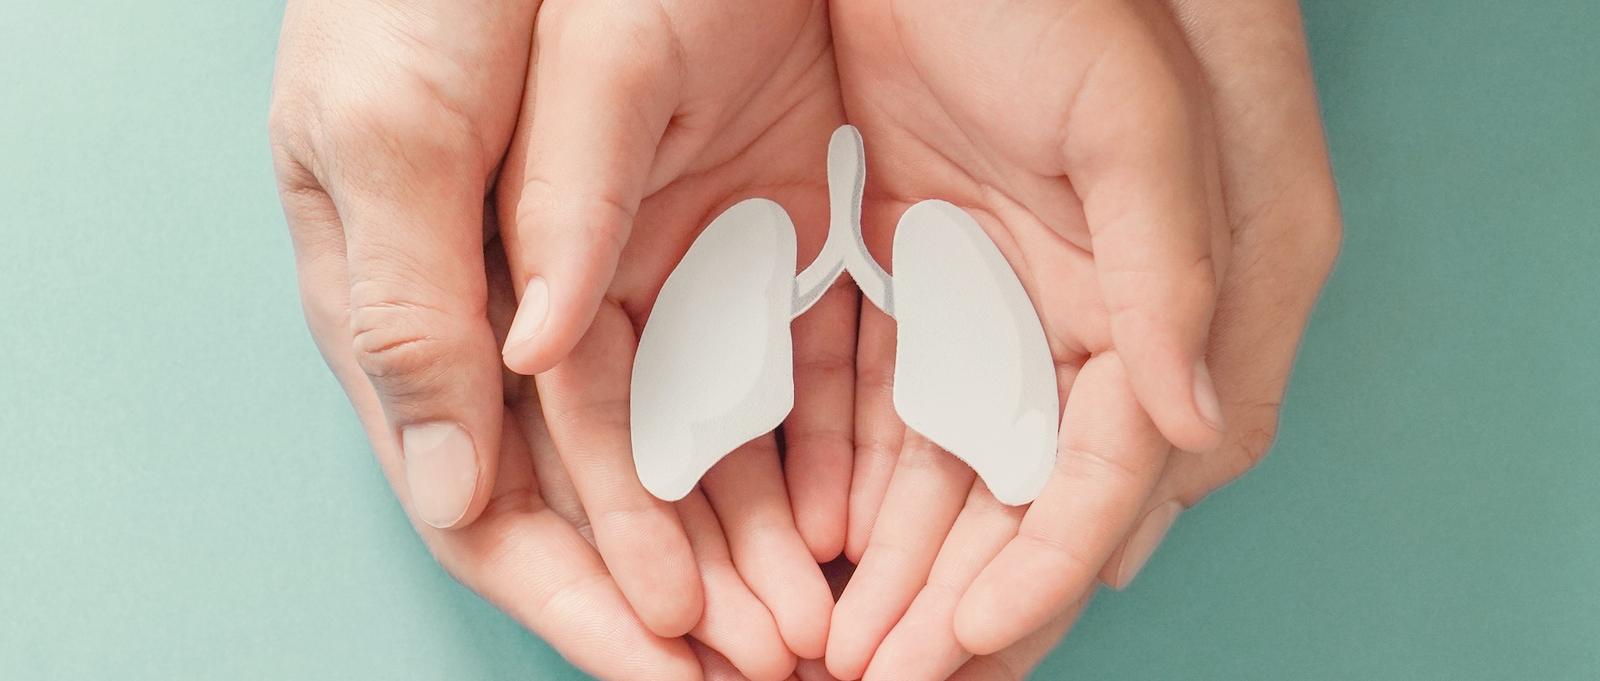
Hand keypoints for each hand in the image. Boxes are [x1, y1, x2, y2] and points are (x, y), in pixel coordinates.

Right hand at [271, 0, 840, 675]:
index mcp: (425, 306)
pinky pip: (772, 350)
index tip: (669, 663)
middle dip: (686, 594)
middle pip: (610, 495)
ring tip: (821, 625)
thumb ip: (419, 297)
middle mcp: (530, 310)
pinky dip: (807, 436)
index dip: (585, 591)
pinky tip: (849, 509)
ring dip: (752, 541)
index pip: (497, 494)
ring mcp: (636, 268)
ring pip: (698, 442)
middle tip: (774, 668)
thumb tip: (460, 472)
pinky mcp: (732, 215)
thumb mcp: (397, 128)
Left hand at [824, 0, 1340, 677]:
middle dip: (959, 600)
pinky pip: (876, 407)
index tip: (969, 642)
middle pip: (1020, 498)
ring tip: (845, 654)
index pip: (1101, 469)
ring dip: (899, 567)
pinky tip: (812, 547)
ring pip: (943, 472)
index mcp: (1149, 299)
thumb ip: (1170, 267)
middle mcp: (1070, 322)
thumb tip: (1191, 423)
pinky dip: (848, 482)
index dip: (1040, 565)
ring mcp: (980, 307)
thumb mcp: (1129, 119)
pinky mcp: (899, 280)